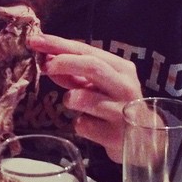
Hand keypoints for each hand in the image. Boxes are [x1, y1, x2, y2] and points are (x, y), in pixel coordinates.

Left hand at [28, 33, 142, 162]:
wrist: (145, 141)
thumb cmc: (115, 105)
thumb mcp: (97, 86)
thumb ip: (73, 74)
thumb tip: (46, 61)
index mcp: (121, 68)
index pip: (87, 50)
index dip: (59, 44)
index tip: (36, 40)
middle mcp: (125, 86)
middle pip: (92, 66)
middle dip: (64, 62)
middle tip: (44, 66)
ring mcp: (122, 111)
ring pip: (84, 98)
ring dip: (70, 98)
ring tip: (74, 103)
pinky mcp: (115, 136)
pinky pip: (83, 125)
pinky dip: (79, 123)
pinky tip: (90, 125)